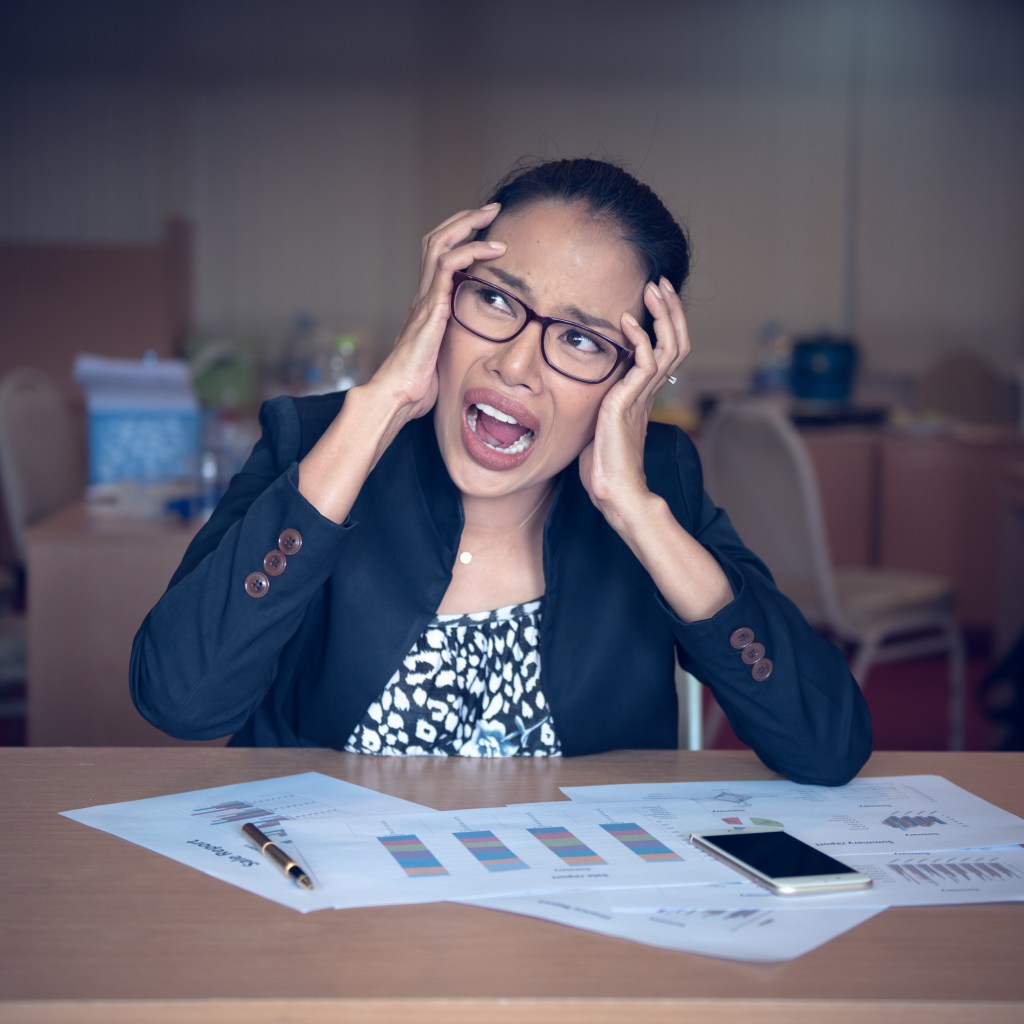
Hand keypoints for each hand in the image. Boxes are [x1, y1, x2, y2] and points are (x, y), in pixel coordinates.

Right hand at [298, 204, 504, 520]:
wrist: (396, 398)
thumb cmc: (416, 390)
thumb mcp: (442, 362)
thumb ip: (453, 349)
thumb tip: (471, 357)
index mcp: (426, 306)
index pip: (439, 259)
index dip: (459, 239)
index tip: (485, 230)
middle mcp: (423, 296)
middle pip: (436, 240)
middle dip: (464, 219)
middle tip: (490, 209)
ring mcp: (424, 299)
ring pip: (440, 243)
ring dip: (468, 224)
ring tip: (492, 215)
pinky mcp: (431, 307)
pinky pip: (449, 266)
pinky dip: (472, 251)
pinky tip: (494, 249)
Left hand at [578, 277, 690, 529]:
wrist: (615, 492)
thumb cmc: (604, 467)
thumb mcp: (600, 426)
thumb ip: (601, 405)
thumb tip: (583, 393)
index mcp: (644, 395)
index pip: (664, 350)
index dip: (664, 324)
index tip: (654, 299)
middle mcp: (649, 393)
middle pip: (676, 342)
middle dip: (670, 311)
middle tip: (661, 284)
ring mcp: (643, 397)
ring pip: (667, 346)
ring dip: (662, 316)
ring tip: (653, 290)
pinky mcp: (629, 403)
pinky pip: (643, 363)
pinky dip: (637, 338)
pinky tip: (627, 321)